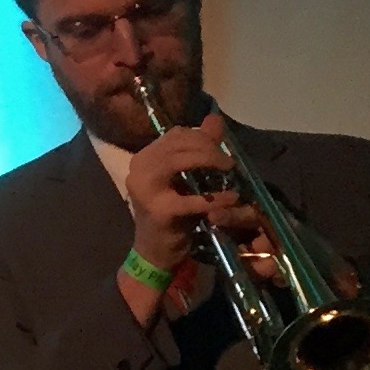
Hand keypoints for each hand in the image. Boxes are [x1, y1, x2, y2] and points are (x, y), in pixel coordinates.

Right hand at [123, 120, 250, 279]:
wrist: (155, 252)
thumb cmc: (173, 215)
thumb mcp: (186, 178)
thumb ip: (200, 148)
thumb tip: (214, 118)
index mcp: (143, 158)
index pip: (176, 135)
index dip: (202, 138)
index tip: (221, 150)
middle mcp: (138, 168)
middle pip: (178, 144)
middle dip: (209, 149)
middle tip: (230, 163)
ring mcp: (145, 189)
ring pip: (180, 161)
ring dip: (209, 162)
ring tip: (230, 172)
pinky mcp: (158, 210)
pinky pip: (192, 199)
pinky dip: (215, 198)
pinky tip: (231, 198)